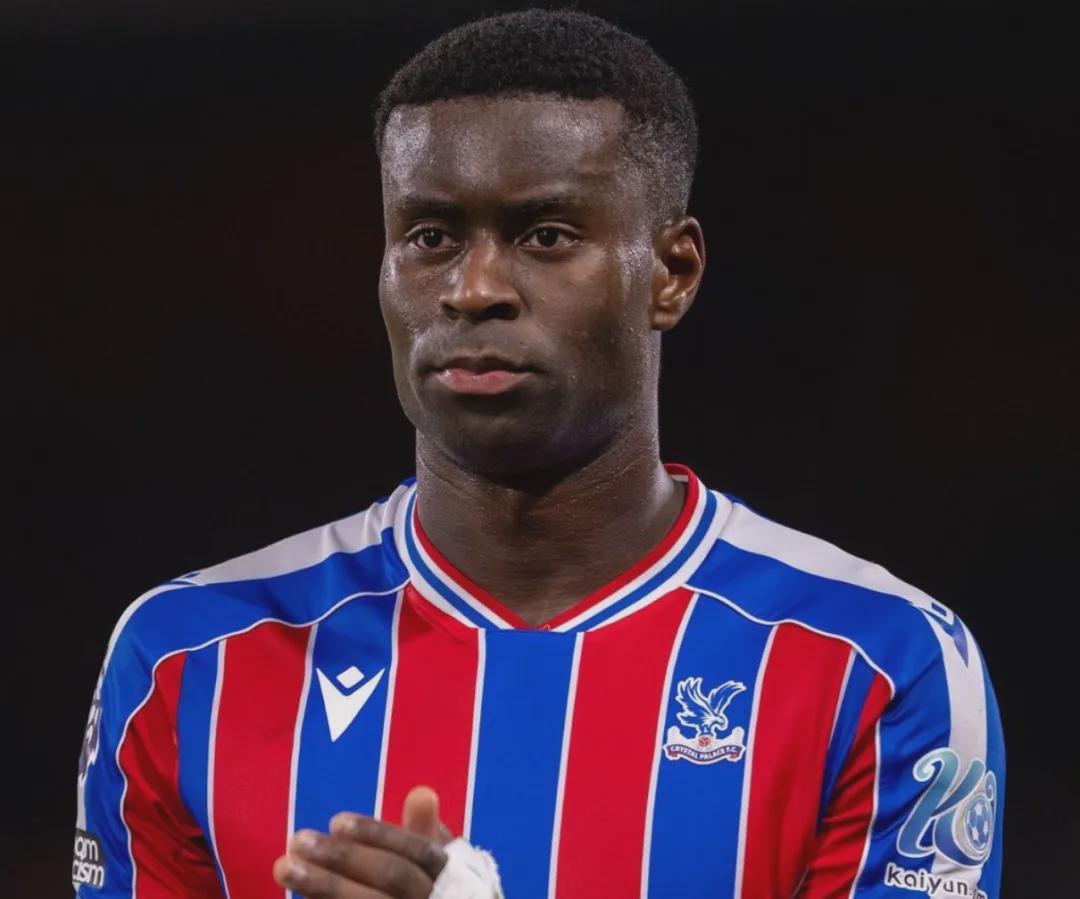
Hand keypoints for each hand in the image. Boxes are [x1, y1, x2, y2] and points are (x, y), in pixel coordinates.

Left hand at [273, 785, 451, 897]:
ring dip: (323, 886)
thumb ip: (423, 828)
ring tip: (282, 866)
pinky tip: (300, 897)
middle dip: (345, 859)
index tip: (335, 821)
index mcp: (449, 873)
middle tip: (297, 840)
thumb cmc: (432, 888)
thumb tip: (422, 793)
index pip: (416, 850)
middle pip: (393, 878)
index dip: (378, 834)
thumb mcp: (435, 858)